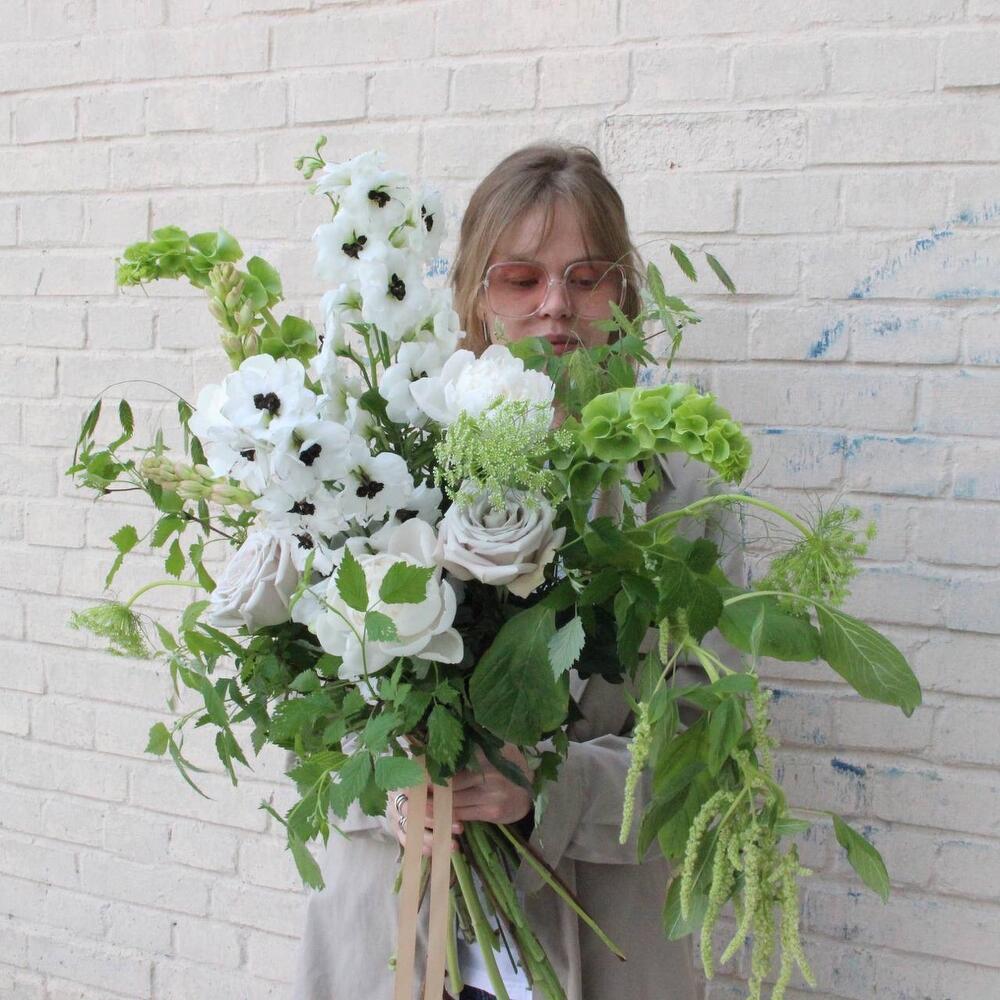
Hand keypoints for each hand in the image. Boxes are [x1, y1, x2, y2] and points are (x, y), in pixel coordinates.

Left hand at [388, 745, 531, 855]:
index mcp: (485, 751)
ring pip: (452, 800)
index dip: (429, 765)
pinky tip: (434, 814)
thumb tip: (429, 738)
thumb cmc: (503, 766)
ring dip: (432, 804)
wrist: (530, 790)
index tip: (409, 767)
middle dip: (427, 787)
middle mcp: (489, 771)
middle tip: (406, 789)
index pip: (452, 759)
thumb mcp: (490, 749)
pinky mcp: (491, 811)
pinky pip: (461, 815)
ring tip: (414, 803)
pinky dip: (446, 815)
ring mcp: (491, 793)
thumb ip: (468, 746)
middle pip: (449, 782)